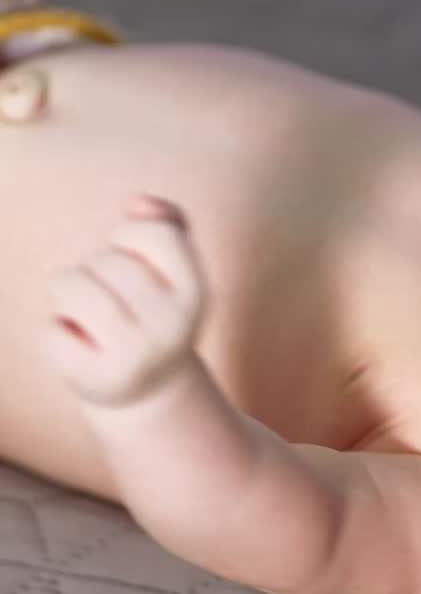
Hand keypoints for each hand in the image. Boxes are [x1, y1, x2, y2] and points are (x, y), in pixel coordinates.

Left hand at [42, 196, 208, 406]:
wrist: (151, 389)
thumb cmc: (153, 312)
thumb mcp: (171, 268)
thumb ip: (164, 222)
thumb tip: (139, 203)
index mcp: (196, 291)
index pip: (156, 233)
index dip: (128, 238)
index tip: (132, 261)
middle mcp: (174, 324)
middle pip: (105, 261)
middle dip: (94, 270)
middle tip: (110, 298)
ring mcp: (138, 354)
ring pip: (70, 288)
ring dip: (66, 295)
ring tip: (85, 315)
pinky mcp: (100, 379)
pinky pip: (49, 332)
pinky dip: (54, 335)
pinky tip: (80, 347)